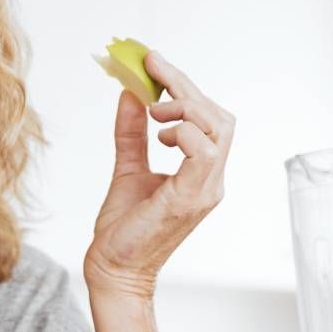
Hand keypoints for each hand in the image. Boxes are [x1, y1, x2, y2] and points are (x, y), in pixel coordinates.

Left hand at [82, 52, 233, 299]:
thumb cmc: (123, 229)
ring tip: (154, 113)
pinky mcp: (191, 198)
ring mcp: (206, 190)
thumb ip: (132, 133)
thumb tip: (130, 94)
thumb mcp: (128, 168)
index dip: (185, 86)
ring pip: (218, 128)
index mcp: (202, 173)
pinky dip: (182, 132)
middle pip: (219, 116)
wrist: (114, 269)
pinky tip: (159, 136)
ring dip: (185, 108)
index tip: (154, 62)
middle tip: (152, 70)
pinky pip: (202, 152)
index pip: (210, 118)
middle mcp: (211, 180)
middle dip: (186, 87)